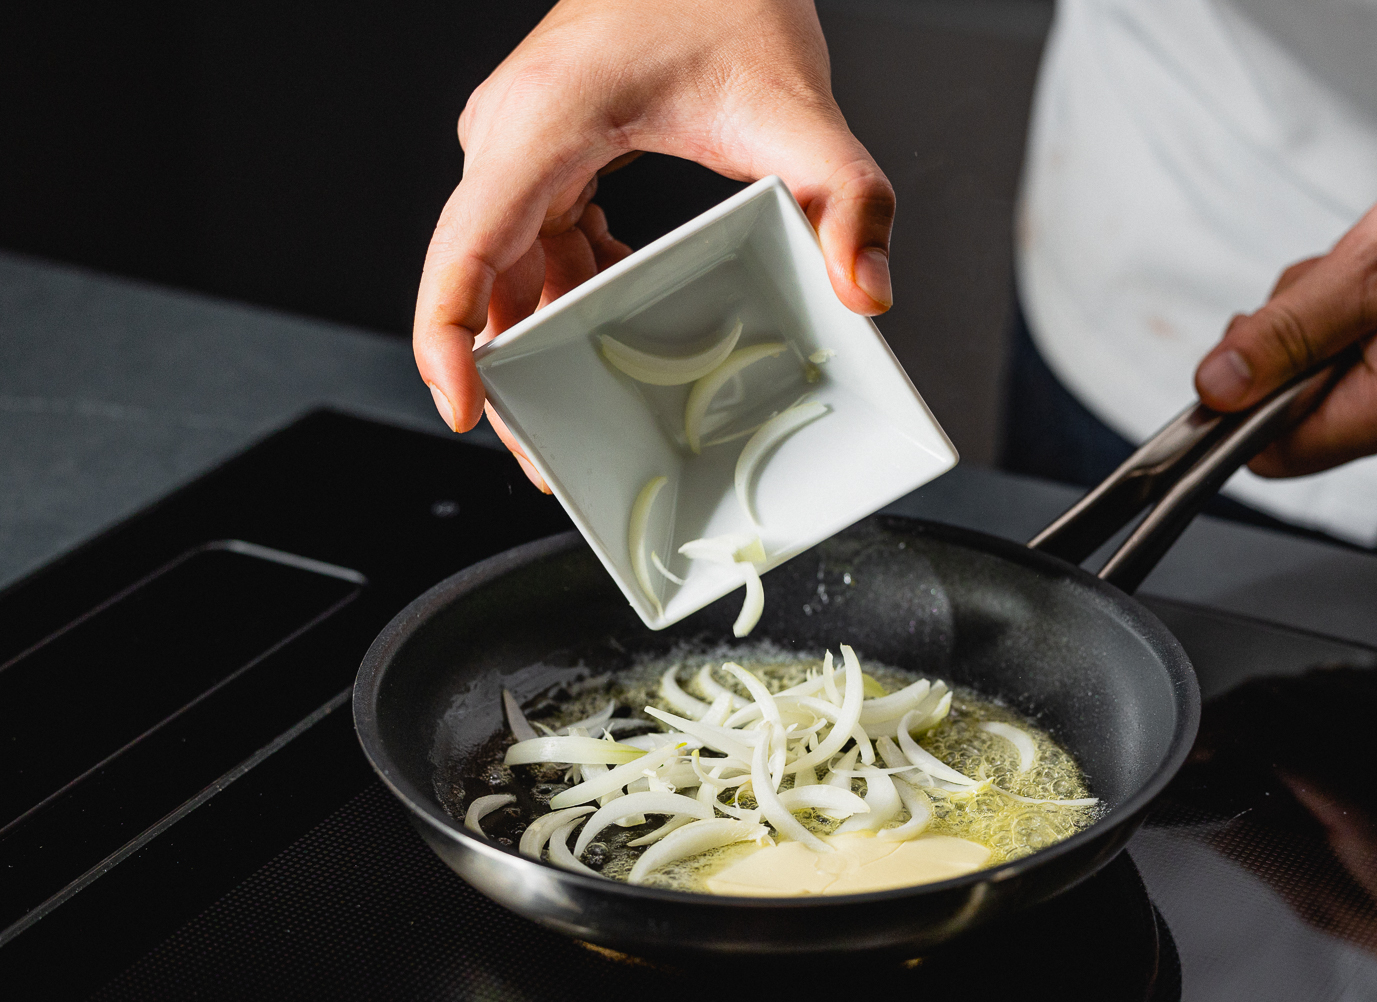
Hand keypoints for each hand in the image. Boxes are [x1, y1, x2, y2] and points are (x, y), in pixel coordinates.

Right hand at [413, 0, 895, 491]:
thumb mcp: (802, 110)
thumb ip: (846, 200)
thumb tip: (866, 291)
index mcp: (541, 126)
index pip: (463, 250)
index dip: (447, 341)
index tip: (466, 410)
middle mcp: (510, 135)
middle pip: (475, 279)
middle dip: (505, 374)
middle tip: (548, 454)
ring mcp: (519, 143)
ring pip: (498, 267)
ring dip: (534, 337)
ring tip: (578, 407)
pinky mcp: (544, 151)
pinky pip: (530, 242)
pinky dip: (562, 290)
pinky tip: (608, 319)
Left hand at [1194, 131, 1376, 476]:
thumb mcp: (1370, 269)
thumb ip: (1286, 336)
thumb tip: (1216, 388)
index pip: (1271, 452)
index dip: (1237, 403)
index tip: (1245, 342)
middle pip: (1297, 410)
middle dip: (1286, 344)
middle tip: (1325, 284)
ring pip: (1333, 374)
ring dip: (1326, 317)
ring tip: (1374, 266)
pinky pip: (1375, 353)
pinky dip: (1364, 311)